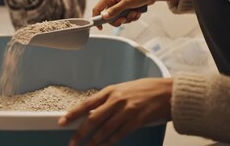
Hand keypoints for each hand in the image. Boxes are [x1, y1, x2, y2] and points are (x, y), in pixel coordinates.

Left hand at [58, 78, 172, 145]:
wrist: (167, 92)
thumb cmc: (144, 89)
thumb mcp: (122, 89)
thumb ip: (107, 100)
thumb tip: (92, 113)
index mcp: (110, 91)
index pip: (86, 104)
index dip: (73, 114)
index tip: (62, 122)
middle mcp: (116, 100)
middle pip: (93, 119)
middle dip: (80, 133)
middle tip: (72, 142)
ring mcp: (127, 111)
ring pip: (105, 130)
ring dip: (94, 141)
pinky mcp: (137, 120)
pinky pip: (119, 134)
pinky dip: (110, 142)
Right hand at [92, 0, 179, 29]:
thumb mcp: (127, 2)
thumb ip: (115, 10)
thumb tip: (104, 17)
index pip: (97, 8)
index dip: (97, 18)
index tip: (100, 27)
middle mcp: (113, 0)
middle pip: (108, 17)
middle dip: (118, 20)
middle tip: (124, 19)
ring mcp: (119, 5)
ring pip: (118, 18)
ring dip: (127, 18)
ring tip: (134, 13)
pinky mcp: (125, 8)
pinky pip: (125, 18)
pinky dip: (131, 17)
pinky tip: (137, 12)